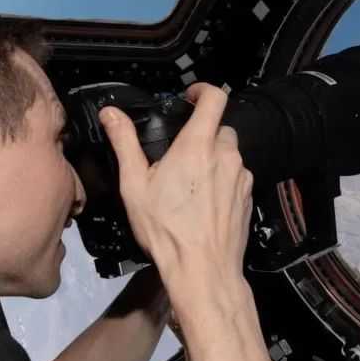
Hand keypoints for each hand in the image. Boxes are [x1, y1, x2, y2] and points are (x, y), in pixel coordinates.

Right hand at [99, 83, 253, 290]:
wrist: (203, 270)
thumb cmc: (168, 231)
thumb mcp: (135, 186)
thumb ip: (125, 144)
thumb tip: (111, 114)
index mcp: (198, 146)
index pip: (215, 98)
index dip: (204, 90)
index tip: (191, 96)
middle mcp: (226, 156)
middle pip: (221, 127)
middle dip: (203, 133)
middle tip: (181, 152)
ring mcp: (241, 177)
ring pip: (230, 154)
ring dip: (213, 158)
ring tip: (189, 183)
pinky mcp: (248, 197)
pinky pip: (237, 177)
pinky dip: (222, 180)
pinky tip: (204, 202)